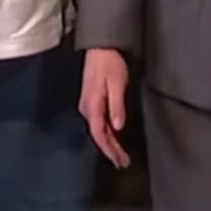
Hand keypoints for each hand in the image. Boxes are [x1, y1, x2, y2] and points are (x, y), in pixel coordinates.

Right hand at [80, 48, 131, 168]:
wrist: (100, 47)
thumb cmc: (110, 63)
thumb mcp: (117, 84)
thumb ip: (116, 106)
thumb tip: (118, 127)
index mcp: (92, 106)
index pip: (100, 135)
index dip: (110, 149)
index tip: (119, 161)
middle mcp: (87, 108)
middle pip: (98, 135)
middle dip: (110, 150)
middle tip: (123, 163)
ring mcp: (88, 104)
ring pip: (98, 130)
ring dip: (109, 143)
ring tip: (120, 155)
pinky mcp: (92, 100)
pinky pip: (98, 122)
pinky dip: (107, 132)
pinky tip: (114, 136)